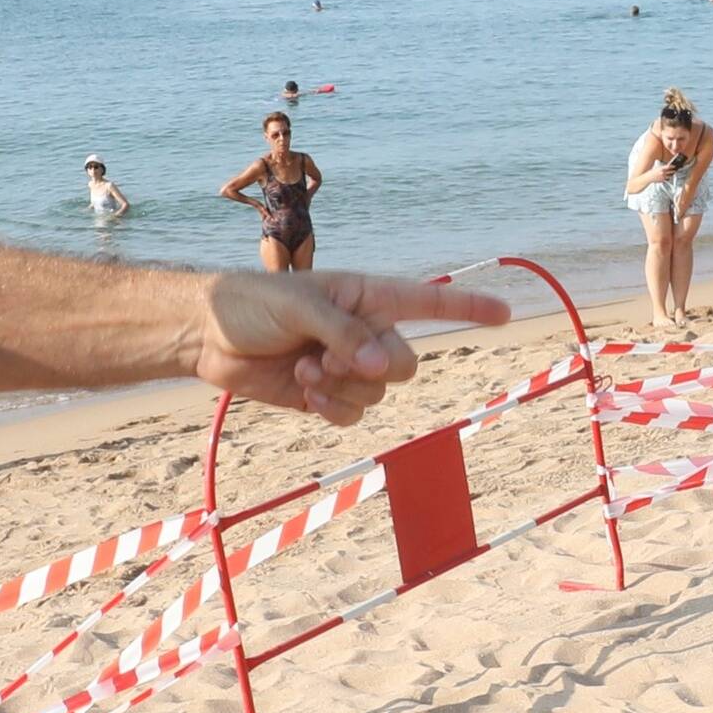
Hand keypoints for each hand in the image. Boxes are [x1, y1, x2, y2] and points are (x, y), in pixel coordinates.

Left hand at [194, 269, 511, 422]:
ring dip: (340, 387)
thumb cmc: (250, 303)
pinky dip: (332, 408)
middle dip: (371, 366)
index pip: (428, 302)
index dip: (468, 308)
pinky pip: (352, 415)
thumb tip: (377, 365)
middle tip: (328, 355)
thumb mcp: (298, 304)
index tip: (505, 313)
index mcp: (366, 297)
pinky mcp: (325, 396)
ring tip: (303, 367)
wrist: (206, 336)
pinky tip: (303, 390)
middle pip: (404, 363)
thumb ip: (342, 330)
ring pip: (376, 393)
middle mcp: (363, 332)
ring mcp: (346, 366)